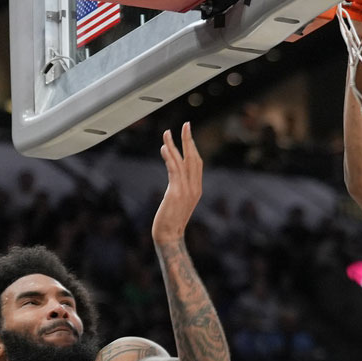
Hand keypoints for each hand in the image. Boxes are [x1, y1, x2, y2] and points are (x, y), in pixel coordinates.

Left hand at [152, 122, 202, 243]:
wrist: (169, 236)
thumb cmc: (171, 222)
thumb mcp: (177, 203)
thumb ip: (178, 188)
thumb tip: (174, 176)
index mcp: (197, 189)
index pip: (197, 163)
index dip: (193, 147)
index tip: (188, 134)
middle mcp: (195, 188)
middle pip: (193, 159)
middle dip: (189, 140)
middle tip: (186, 124)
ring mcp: (186, 190)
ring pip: (183, 162)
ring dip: (175, 145)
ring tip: (167, 132)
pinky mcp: (176, 193)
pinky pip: (174, 171)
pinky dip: (170, 158)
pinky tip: (164, 148)